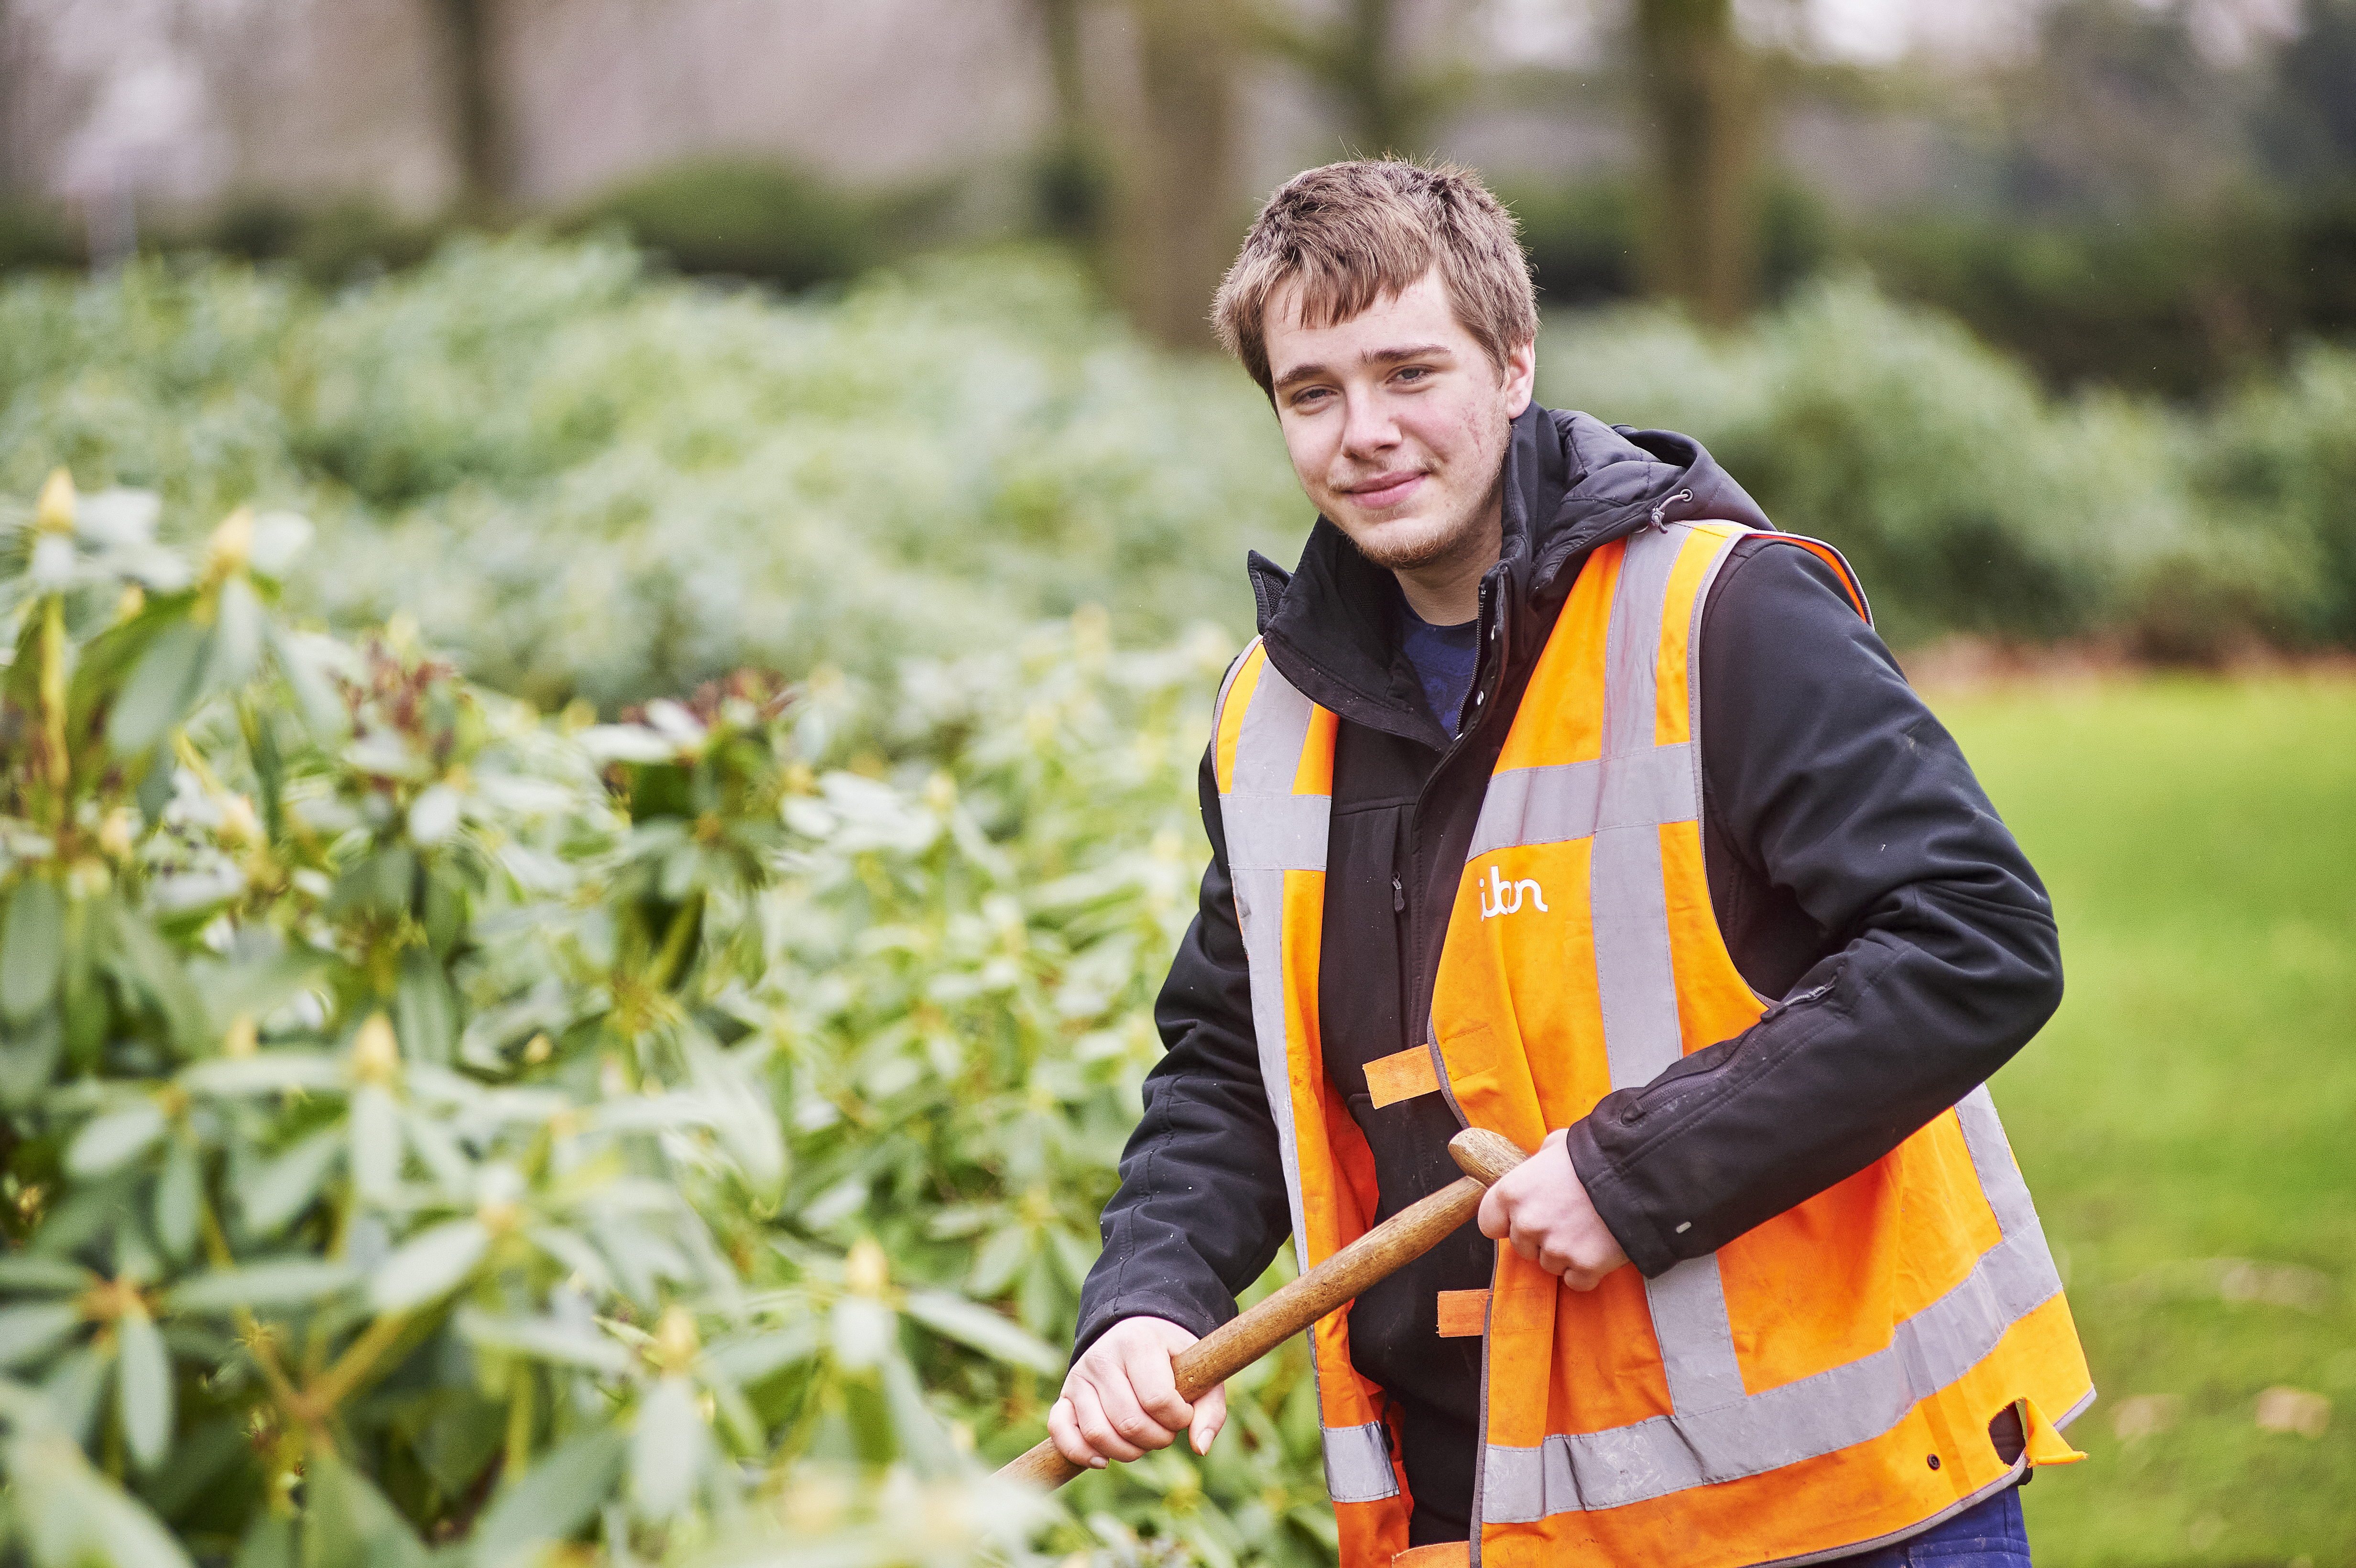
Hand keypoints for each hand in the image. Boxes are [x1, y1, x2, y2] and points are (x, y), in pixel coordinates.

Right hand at [1047, 1315, 1226, 1468]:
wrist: (1137, 1333)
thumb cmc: (1173, 1359)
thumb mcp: (1200, 1372)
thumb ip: (1210, 1409)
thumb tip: (1201, 1448)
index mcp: (1138, 1342)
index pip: (1158, 1400)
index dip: (1178, 1419)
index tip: (1184, 1412)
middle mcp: (1102, 1357)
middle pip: (1129, 1422)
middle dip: (1156, 1439)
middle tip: (1165, 1429)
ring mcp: (1079, 1376)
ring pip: (1098, 1434)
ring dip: (1127, 1452)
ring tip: (1143, 1440)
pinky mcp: (1065, 1396)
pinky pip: (1061, 1431)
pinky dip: (1081, 1453)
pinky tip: (1103, 1461)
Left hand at [1476, 1128, 1630, 1290]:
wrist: (1642, 1172)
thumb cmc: (1597, 1154)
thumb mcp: (1558, 1144)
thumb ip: (1538, 1161)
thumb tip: (1537, 1164)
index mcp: (1512, 1192)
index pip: (1488, 1223)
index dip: (1506, 1222)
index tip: (1523, 1219)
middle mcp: (1528, 1223)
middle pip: (1522, 1247)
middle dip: (1541, 1237)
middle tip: (1568, 1218)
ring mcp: (1556, 1248)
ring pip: (1549, 1265)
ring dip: (1565, 1254)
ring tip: (1588, 1228)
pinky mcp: (1585, 1267)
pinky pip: (1576, 1281)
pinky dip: (1587, 1271)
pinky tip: (1599, 1248)